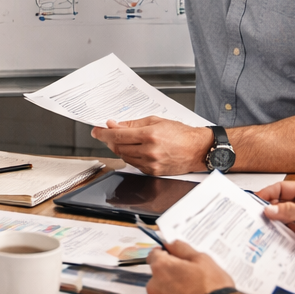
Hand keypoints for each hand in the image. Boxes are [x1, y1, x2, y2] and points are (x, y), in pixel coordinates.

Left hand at [91, 116, 213, 174]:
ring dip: (119, 148)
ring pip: (125, 157)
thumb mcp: (156, 121)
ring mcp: (151, 163)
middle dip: (110, 140)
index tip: (96, 130)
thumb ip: (134, 124)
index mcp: (149, 135)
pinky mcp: (153, 172)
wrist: (198, 149)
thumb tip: (116, 125)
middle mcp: (149, 151)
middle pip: (119, 147)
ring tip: (121, 140)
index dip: (104, 133)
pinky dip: (130, 156)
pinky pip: (134, 164)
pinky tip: (133, 150)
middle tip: (105, 133)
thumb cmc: (181, 134)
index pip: (118, 135)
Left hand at [145, 241, 236, 293]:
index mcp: (161, 267)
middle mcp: (153, 285)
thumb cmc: (212, 287)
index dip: (165, 255)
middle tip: (189, 279)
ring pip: (161, 292)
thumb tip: (170, 244)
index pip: (153, 255)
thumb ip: (182, 249)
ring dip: (171, 291)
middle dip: (170, 275)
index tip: (174, 259)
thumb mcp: (202, 259)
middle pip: (157, 275)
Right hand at [257, 180, 294, 261]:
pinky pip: (291, 237)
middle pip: (281, 207)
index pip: (282, 189)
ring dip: (275, 227)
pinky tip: (276, 242)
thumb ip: (293, 211)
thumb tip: (270, 209)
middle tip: (254, 219)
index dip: (267, 194)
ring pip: (284, 223)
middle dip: (268, 212)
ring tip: (261, 231)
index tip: (254, 201)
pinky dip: (283, 239)